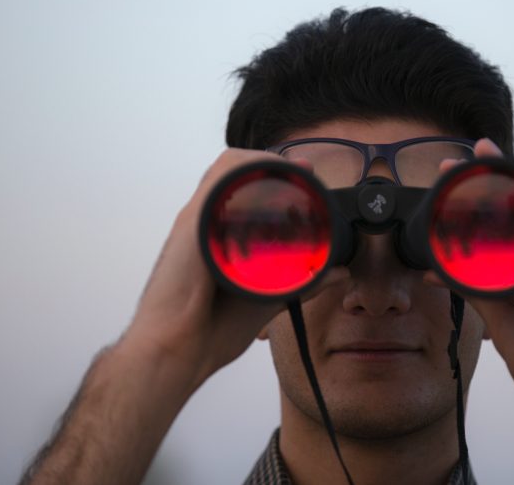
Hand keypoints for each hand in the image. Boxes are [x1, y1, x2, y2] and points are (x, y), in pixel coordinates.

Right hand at [121, 149, 347, 392]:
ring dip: (263, 161)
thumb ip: (302, 283)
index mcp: (214, 237)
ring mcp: (196, 221)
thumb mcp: (267, 299)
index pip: (241, 189)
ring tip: (293, 171)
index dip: (273, 176)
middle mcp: (203, 223)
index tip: (306, 180)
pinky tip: (271, 173)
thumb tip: (339, 274)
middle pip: (234, 171)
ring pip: (227, 168)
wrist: (174, 352)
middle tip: (304, 174)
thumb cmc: (208, 332)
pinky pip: (218, 180)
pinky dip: (246, 168)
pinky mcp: (192, 224)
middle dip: (271, 164)